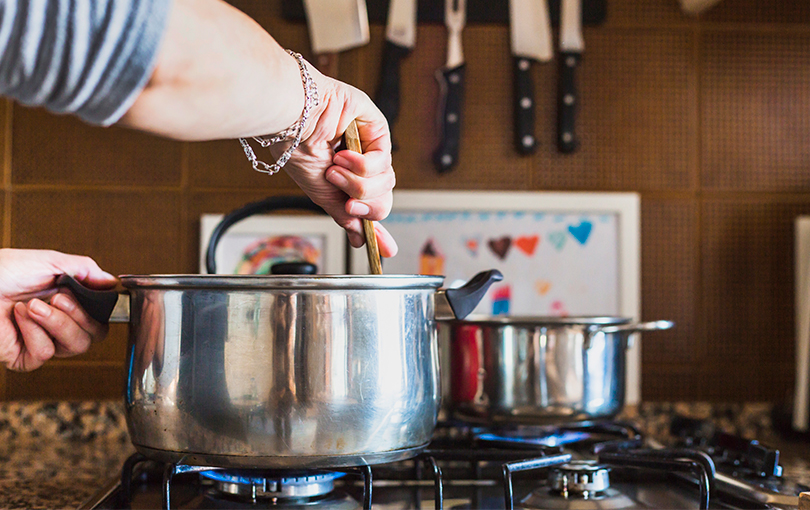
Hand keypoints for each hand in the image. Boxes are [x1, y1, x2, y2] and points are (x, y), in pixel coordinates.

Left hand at [0, 249, 117, 370]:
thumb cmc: (2, 270)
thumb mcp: (51, 261)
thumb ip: (86, 270)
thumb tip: (113, 282)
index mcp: (68, 299)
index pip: (102, 316)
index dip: (102, 311)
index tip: (95, 298)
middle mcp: (58, 321)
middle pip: (94, 335)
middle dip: (77, 316)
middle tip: (57, 298)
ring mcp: (43, 340)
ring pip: (75, 346)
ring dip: (54, 322)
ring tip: (31, 306)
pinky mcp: (26, 357)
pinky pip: (45, 352)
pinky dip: (32, 332)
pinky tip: (17, 319)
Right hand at [274, 71, 398, 257]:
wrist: (289, 121)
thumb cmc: (296, 149)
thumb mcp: (322, 194)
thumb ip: (345, 217)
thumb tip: (360, 241)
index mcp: (349, 178)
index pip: (372, 206)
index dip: (379, 228)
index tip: (386, 250)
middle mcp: (362, 162)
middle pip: (383, 197)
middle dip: (365, 205)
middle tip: (348, 204)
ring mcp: (371, 145)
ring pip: (386, 182)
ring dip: (358, 184)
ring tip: (335, 171)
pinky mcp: (377, 127)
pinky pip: (383, 160)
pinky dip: (363, 166)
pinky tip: (343, 156)